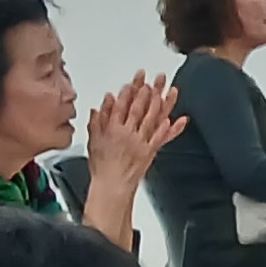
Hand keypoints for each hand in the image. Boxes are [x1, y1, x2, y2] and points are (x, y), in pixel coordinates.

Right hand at [87, 71, 180, 190]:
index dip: (129, 92)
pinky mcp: (149, 152)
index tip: (135, 81)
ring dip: (160, 104)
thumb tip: (102, 104)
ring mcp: (140, 143)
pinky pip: (159, 138)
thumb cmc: (102, 167)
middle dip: (147, 92)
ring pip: (151, 119)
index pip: (121, 106)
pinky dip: (167, 129)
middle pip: (139, 109)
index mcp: (112, 129)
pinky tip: (172, 119)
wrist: (112, 186)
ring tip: (167, 91)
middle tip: (155, 79)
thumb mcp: (93, 140)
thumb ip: (97, 120)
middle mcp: (127, 134)